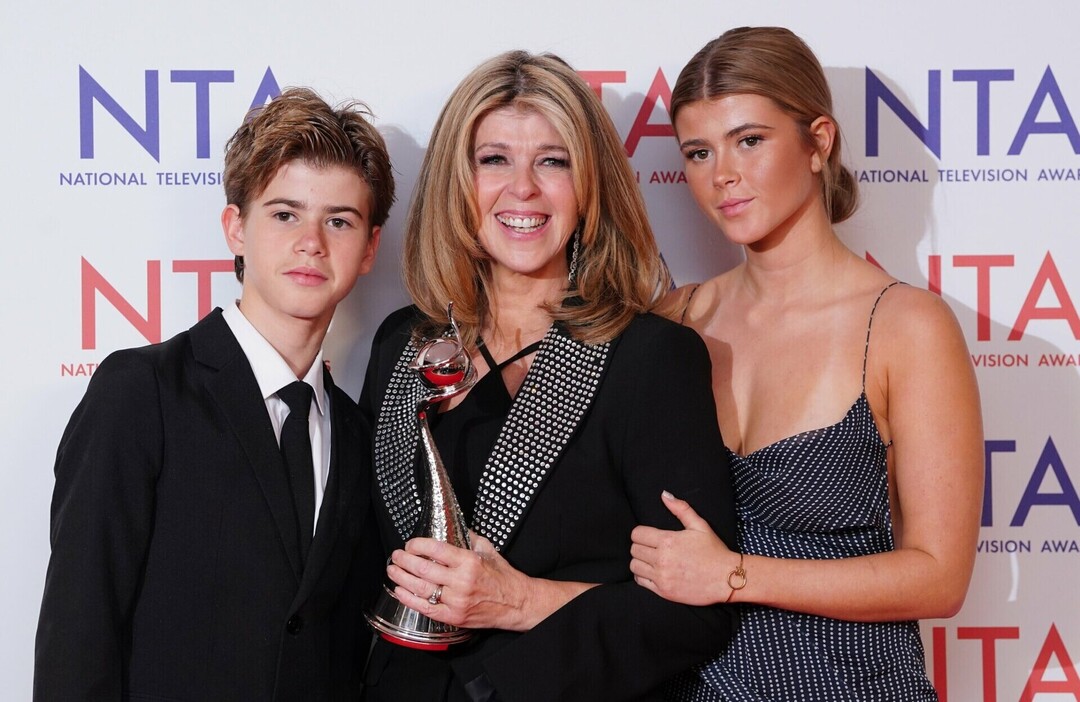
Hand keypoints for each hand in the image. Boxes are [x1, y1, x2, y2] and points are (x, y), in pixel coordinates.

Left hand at [386, 532, 533, 630]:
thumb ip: (469, 538)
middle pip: (423, 568)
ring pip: (421, 588)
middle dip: (404, 560)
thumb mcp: (488, 550)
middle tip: (396, 556)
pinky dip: (409, 599)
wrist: (516, 603)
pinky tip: (400, 591)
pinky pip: (426, 608)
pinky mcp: (454, 617)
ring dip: (402, 578)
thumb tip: (454, 528)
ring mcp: (456, 601)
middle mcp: (461, 581)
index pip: (435, 549)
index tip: (410, 544)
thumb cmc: (503, 577)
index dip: (417, 545)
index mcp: (469, 561)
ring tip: (392, 571)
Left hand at [630, 491, 738, 604]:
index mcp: (668, 541)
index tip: (649, 536)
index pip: (637, 534)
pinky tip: (654, 572)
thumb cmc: (714, 551)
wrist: (727, 579)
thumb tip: (664, 495)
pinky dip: (643, 576)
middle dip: (641, 546)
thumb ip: (681, 509)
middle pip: (634, 550)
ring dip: (640, 561)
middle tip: (652, 547)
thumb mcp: (700, 525)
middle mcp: (662, 559)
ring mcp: (662, 577)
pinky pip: (640, 582)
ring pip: (634, 566)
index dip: (641, 533)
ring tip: (651, 560)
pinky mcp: (663, 591)